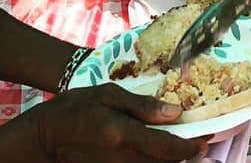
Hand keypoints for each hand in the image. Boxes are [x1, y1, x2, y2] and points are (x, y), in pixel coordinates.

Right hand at [31, 84, 207, 161]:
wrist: (45, 139)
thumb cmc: (76, 109)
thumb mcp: (108, 95)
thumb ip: (142, 106)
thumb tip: (175, 112)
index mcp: (124, 135)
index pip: (168, 147)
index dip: (191, 146)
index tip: (205, 138)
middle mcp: (123, 160)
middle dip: (186, 154)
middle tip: (197, 141)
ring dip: (171, 159)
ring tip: (179, 146)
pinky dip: (155, 162)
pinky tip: (157, 151)